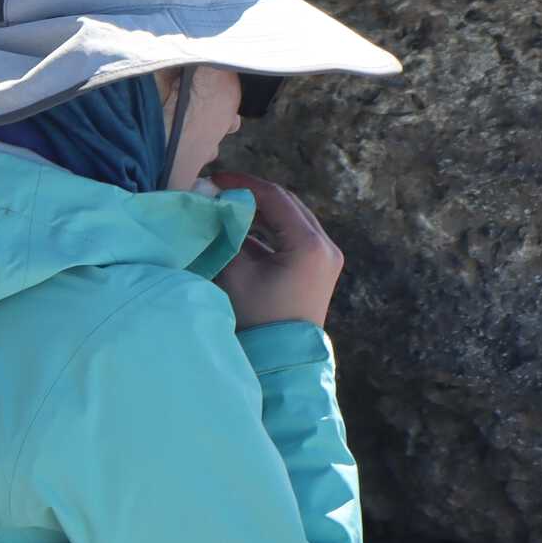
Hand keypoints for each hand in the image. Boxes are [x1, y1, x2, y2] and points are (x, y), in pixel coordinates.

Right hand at [212, 169, 345, 332]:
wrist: (282, 363)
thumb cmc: (258, 320)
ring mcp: (326, 258)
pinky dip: (270, 231)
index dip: (244, 184)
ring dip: (261, 211)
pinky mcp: (319, 269)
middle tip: (221, 190)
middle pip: (287, 204)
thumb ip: (228, 235)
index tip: (215, 179)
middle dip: (253, 194)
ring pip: (291, 219)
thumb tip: (215, 207)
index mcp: (311, 245)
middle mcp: (326, 246)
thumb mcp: (237, 274)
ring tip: (229, 207)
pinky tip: (242, 230)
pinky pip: (294, 238)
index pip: (276, 198)